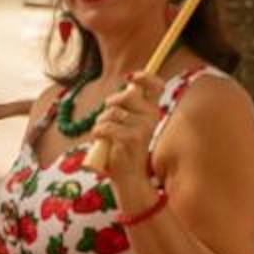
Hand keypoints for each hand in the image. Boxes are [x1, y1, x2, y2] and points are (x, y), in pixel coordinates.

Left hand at [95, 71, 165, 208]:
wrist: (129, 177)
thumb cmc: (124, 149)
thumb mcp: (128, 125)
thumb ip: (127, 107)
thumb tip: (126, 84)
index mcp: (153, 111)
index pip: (156, 86)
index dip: (144, 77)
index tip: (131, 76)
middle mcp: (151, 117)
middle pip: (126, 95)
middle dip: (111, 103)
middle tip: (107, 117)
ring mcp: (141, 127)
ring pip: (112, 112)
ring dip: (101, 122)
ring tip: (104, 134)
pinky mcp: (129, 138)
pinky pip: (105, 126)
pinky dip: (97, 132)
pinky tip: (100, 140)